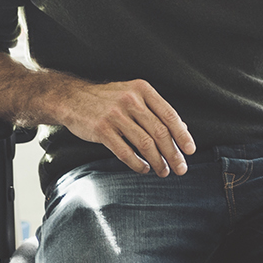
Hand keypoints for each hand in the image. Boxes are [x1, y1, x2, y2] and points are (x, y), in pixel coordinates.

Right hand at [48, 75, 195, 176]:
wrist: (72, 98)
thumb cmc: (107, 99)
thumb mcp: (133, 95)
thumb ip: (156, 110)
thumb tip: (183, 128)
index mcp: (142, 90)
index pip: (169, 115)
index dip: (182, 135)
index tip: (190, 150)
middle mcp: (130, 100)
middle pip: (159, 132)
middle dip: (173, 154)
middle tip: (180, 168)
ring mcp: (115, 115)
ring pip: (145, 144)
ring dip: (158, 161)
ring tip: (163, 171)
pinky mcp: (102, 129)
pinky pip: (125, 152)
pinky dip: (137, 164)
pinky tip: (144, 168)